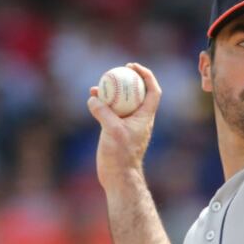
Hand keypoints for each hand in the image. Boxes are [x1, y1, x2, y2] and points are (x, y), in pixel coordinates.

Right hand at [87, 63, 161, 190]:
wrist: (118, 176)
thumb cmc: (120, 155)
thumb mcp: (113, 131)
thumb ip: (104, 112)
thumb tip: (94, 98)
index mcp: (145, 117)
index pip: (152, 91)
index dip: (146, 75)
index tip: (133, 67)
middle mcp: (138, 118)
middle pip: (137, 93)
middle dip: (128, 79)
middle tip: (116, 70)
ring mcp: (126, 124)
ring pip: (122, 101)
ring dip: (112, 91)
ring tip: (99, 84)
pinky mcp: (115, 130)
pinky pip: (110, 111)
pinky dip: (102, 103)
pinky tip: (91, 98)